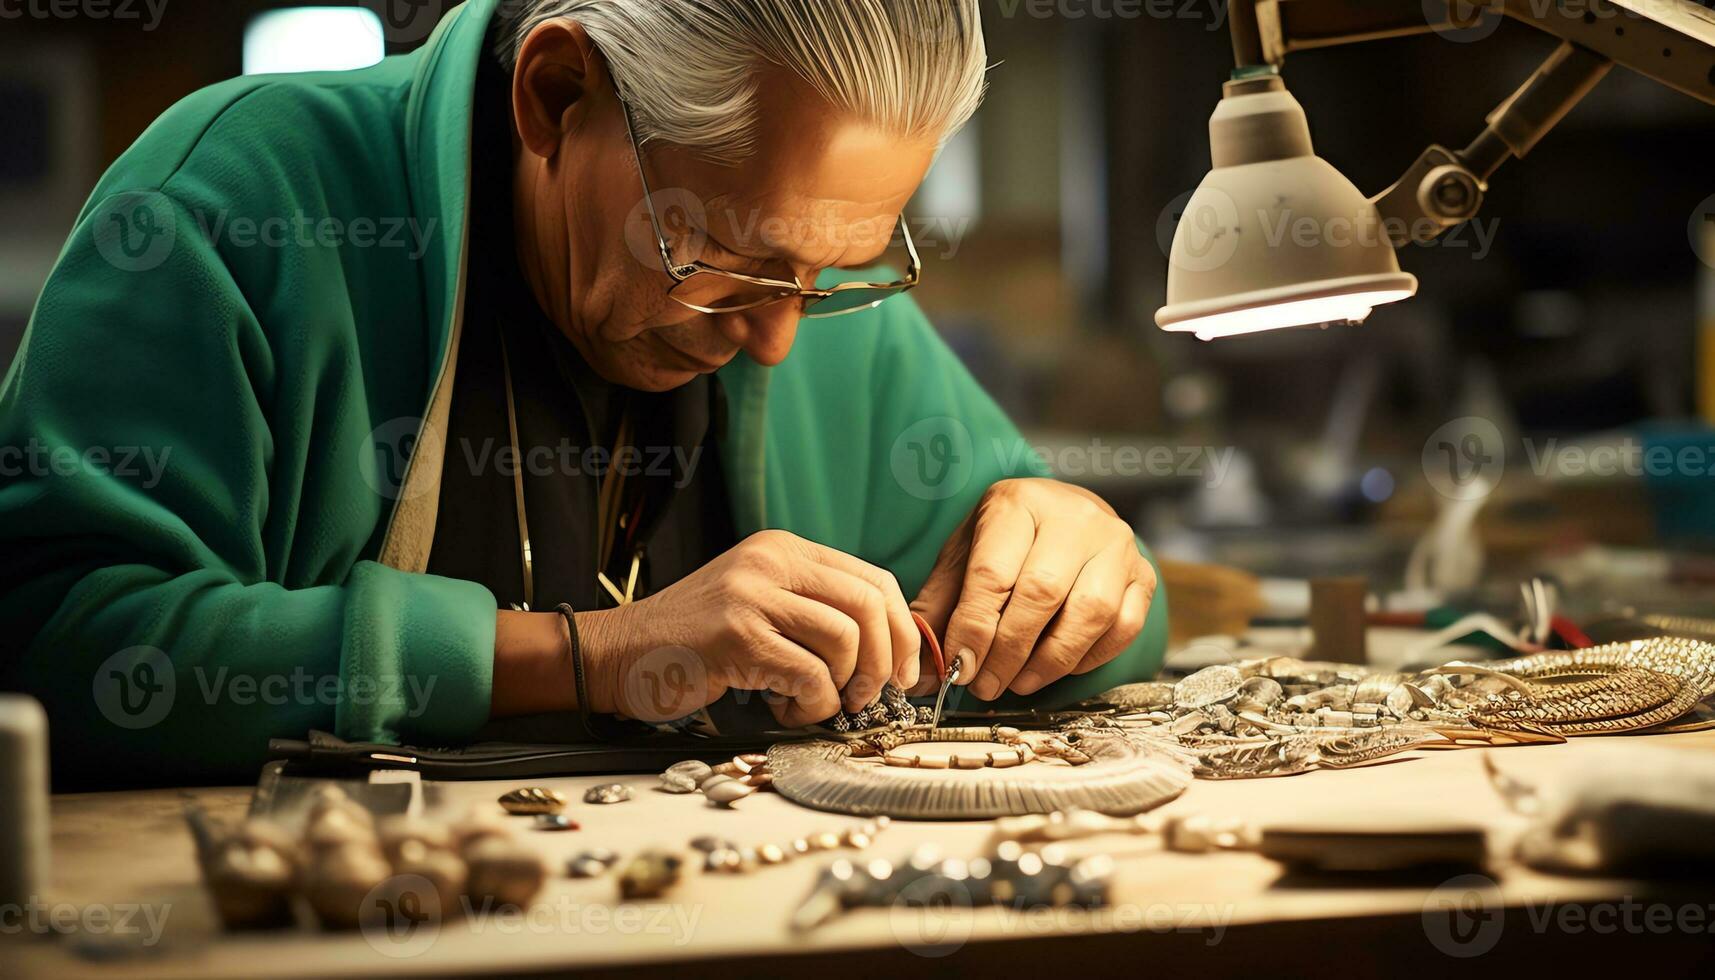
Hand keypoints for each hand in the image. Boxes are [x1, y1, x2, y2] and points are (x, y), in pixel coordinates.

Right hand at [582, 530, 920, 726]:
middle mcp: (772, 561)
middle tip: (868, 697)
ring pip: (846, 641)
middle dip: (885, 662)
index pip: (874, 579)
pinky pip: (810, 675)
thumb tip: (887, 648)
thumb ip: (813, 609)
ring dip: (842, 687)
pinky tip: (782, 706)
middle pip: (869, 606)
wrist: (617, 654)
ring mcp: (753, 595)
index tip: (903, 673)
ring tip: (812, 700)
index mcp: (784, 549)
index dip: (901, 631)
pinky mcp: (737, 636)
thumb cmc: (695, 642)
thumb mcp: (758, 602)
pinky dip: (811, 704)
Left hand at [910, 478, 1155, 699]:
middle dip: (1009, 651)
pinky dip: (1088, 658)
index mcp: (1018, 503)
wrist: (1063, 514)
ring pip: (1090, 613)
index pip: (994, 572)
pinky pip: (1123, 628)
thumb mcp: (963, 556)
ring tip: (1017, 682)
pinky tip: (1057, 667)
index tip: (958, 666)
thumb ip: (939, 608)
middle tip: (985, 685)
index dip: (974, 627)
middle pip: (1042, 593)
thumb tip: (920, 672)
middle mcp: (1074, 517)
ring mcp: (1116, 544)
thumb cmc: (1008, 540)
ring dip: (1049, 661)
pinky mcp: (1144, 574)